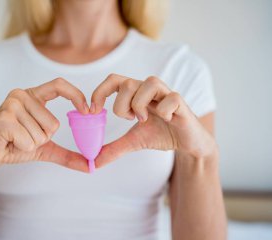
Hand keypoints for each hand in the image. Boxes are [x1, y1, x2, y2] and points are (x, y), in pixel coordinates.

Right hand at [0, 78, 89, 172]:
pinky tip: (9, 143)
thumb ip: (67, 154)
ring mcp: (11, 105)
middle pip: (54, 123)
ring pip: (42, 134)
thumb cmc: (13, 146)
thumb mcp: (44, 147)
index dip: (76, 95)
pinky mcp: (3, 120)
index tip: (88, 111)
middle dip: (42, 139)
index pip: (59, 85)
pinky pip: (29, 141)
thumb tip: (91, 166)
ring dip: (31, 144)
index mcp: (32, 95)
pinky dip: (22, 148)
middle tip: (23, 137)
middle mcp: (21, 95)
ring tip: (15, 140)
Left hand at [90, 74, 216, 166]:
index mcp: (136, 94)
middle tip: (130, 119)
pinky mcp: (182, 102)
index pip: (113, 80)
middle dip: (122, 106)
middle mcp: (149, 89)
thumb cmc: (160, 134)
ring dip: (141, 105)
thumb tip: (93, 163)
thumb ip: (113, 149)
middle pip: (127, 83)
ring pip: (148, 83)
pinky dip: (164, 111)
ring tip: (145, 119)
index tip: (94, 111)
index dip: (100, 91)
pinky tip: (166, 120)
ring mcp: (166, 93)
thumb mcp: (133, 142)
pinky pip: (171, 98)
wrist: (187, 143)